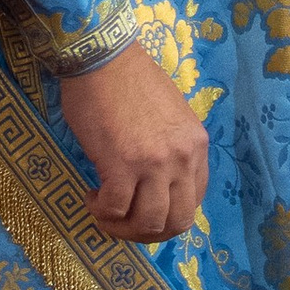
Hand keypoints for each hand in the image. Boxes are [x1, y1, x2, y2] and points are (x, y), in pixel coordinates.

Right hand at [58, 38, 207, 243]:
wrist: (102, 56)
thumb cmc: (129, 79)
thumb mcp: (170, 115)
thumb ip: (172, 147)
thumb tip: (159, 179)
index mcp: (196, 145)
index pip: (195, 200)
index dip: (168, 213)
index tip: (145, 206)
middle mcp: (182, 158)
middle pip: (178, 222)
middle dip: (150, 233)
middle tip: (126, 222)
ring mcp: (153, 164)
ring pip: (148, 223)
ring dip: (124, 228)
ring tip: (105, 211)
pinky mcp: (121, 166)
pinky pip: (115, 210)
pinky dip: (102, 213)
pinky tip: (92, 196)